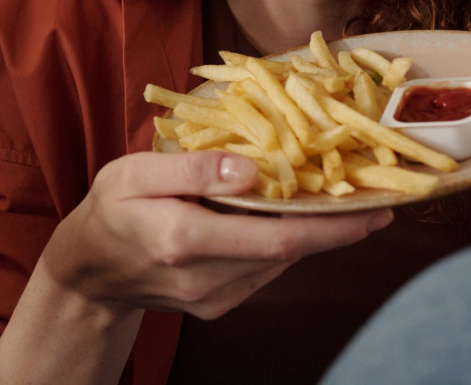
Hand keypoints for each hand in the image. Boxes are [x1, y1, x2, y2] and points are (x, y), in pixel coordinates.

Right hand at [39, 151, 389, 319]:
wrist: (89, 271)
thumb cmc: (109, 209)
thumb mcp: (133, 172)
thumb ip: (192, 169)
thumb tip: (250, 166)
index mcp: (183, 241)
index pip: (276, 236)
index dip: (333, 224)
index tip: (377, 207)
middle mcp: (205, 279)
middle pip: (289, 250)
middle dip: (338, 224)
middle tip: (380, 194)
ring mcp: (214, 298)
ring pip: (281, 260)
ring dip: (316, 230)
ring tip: (348, 196)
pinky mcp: (219, 304)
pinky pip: (265, 267)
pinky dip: (288, 240)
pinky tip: (299, 215)